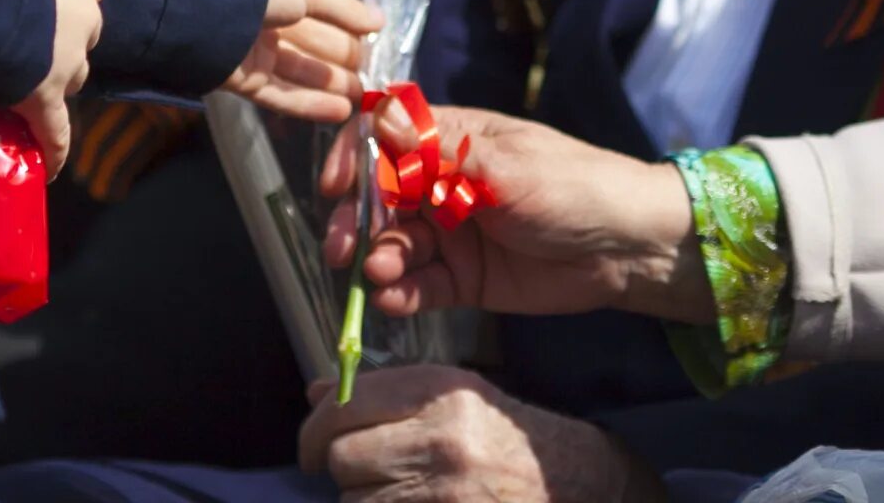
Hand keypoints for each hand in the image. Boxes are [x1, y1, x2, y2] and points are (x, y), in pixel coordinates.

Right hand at [21, 0, 106, 169]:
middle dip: (67, 40)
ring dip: (60, 77)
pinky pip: (55, 131)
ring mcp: (69, 62)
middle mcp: (84, 20)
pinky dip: (53, 149)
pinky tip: (49, 167)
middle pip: (85, 36)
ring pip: (75, 75)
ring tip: (31, 83)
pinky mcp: (48, 98)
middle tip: (35, 42)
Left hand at [221, 0, 382, 123]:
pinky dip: (311, 103)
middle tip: (377, 77)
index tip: (376, 43)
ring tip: (366, 97)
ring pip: (301, 71)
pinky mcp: (245, 81)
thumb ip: (344, 8)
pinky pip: (283, 95)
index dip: (348, 26)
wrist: (205, 14)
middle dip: (345, 59)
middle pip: (314, 43)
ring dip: (333, 84)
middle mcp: (268, 17)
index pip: (322, 10)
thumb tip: (380, 22)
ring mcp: (255, 51)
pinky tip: (340, 111)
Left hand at [298, 364, 662, 502]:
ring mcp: (444, 495)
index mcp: (440, 394)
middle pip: (343, 457)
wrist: (572, 480)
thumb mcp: (454, 394)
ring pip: (356, 502)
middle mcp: (441, 442)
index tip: (311, 449)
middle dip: (346, 469)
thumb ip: (385, 392)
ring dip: (366, 502)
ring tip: (402, 495)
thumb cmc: (504, 436)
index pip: (346, 406)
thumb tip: (317, 395)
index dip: (314, 430)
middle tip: (368, 475)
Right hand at [319, 99, 708, 323]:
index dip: (353, 158)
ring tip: (380, 274)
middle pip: (379, 197)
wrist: (628, 247)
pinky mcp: (463, 279)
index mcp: (452, 140)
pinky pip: (418, 286)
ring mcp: (451, 232)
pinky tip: (393, 300)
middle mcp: (442, 184)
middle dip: (355, 220)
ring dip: (377, 258)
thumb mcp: (505, 166)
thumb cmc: (574, 186)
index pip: (385, 138)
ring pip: (393, 244)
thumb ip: (438, 154)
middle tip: (342, 248)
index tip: (334, 186)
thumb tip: (378, 114)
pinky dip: (400, 293)